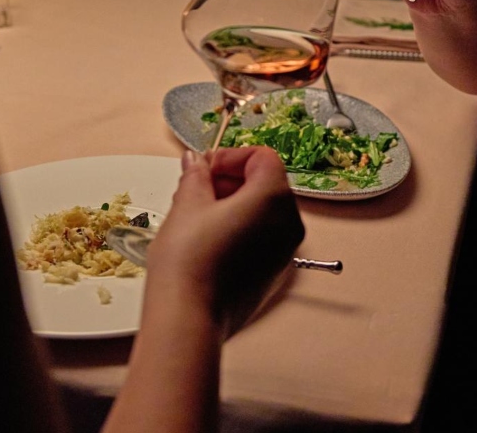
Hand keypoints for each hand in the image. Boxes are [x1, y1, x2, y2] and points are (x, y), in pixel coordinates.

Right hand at [141, 146, 304, 337]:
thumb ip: (196, 175)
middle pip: (265, 183)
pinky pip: (262, 237)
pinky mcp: (274, 274)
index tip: (203, 169)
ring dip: (232, 204)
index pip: (261, 157)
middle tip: (194, 190)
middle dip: (229, 180)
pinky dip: (240, 229)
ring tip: (195, 215)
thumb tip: (196, 162)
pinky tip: (208, 240)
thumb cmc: (190, 261)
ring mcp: (285, 251)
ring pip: (263, 212)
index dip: (229, 157)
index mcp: (275, 198)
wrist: (190, 318)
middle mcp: (290, 223)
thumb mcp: (187, 205)